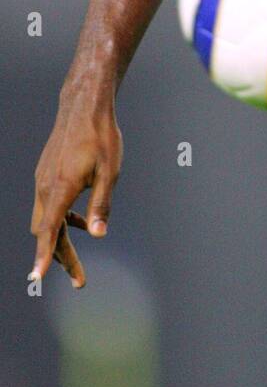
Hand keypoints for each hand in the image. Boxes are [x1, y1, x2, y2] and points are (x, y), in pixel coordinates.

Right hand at [30, 90, 121, 286]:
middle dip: (60, 258)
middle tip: (80, 281)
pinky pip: (49, 206)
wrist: (84, 106)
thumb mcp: (110, 171)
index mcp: (60, 187)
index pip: (49, 229)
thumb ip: (102, 204)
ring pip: (45, 220)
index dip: (44, 255)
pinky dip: (61, 221)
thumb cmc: (101, 137)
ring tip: (77, 262)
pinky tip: (81, 222)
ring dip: (60, 241)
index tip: (36, 277)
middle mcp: (45, 186)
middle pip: (47, 232)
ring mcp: (43, 180)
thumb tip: (99, 234)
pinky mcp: (46, 174)